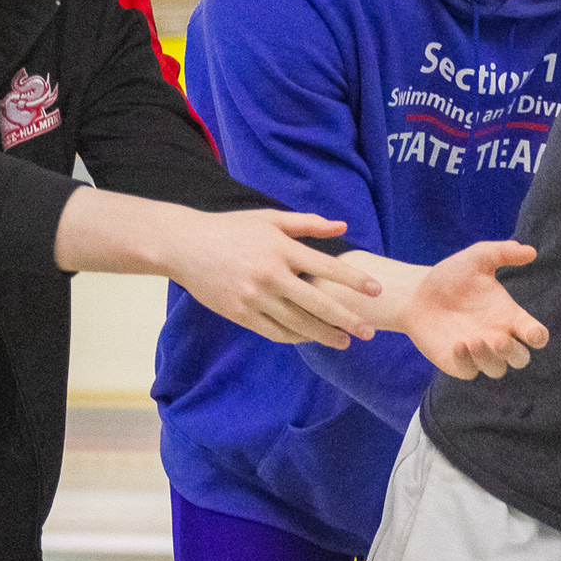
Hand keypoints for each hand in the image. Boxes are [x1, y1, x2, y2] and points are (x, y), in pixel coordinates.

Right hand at [161, 208, 379, 346]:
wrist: (184, 246)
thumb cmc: (230, 228)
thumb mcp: (268, 219)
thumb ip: (307, 223)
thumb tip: (342, 227)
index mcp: (280, 248)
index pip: (326, 267)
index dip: (354, 280)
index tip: (376, 291)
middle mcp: (270, 275)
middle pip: (317, 303)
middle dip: (347, 319)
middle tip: (369, 332)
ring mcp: (254, 297)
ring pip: (298, 323)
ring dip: (325, 335)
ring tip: (344, 341)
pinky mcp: (239, 313)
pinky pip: (274, 332)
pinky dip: (295, 338)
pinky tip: (309, 339)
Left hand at [398, 241, 548, 378]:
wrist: (416, 292)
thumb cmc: (452, 276)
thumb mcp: (476, 259)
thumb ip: (502, 252)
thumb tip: (531, 251)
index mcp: (509, 316)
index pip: (533, 334)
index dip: (537, 337)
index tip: (533, 334)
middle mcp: (497, 338)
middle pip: (520, 358)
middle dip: (514, 353)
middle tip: (499, 339)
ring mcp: (478, 353)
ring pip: (496, 369)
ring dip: (489, 359)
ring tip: (473, 340)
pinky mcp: (457, 362)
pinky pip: (469, 372)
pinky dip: (466, 362)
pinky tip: (457, 345)